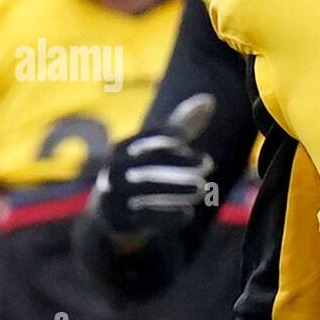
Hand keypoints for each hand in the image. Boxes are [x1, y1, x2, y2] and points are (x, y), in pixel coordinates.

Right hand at [92, 93, 216, 238]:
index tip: (202, 156)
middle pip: (148, 162)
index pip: (150, 139)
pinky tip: (188, 214)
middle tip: (209, 165)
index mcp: (123, 148)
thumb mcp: (159, 150)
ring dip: (176, 188)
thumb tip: (209, 100)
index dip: (174, 141)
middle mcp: (114, 168)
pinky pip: (143, 216)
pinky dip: (166, 215)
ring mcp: (114, 194)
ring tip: (202, 188)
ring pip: (145, 189)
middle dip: (179, 163)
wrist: (110, 214)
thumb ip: (182, 127)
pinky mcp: (118, 219)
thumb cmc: (141, 174)